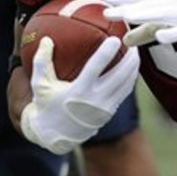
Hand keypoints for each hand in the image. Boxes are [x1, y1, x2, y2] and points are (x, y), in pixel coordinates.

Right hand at [20, 36, 139, 154]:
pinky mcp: (110, 113)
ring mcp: (104, 108)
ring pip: (127, 84)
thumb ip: (42, 62)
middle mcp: (94, 101)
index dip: (106, 53)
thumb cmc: (46, 106)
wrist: (54, 137)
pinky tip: (132, 67)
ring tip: (136, 51)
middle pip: (119, 75)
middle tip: (133, 42)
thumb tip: (46, 39)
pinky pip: (125, 92)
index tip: (115, 38)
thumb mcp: (40, 85)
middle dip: (130, 58)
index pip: (95, 68)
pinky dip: (131, 78)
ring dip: (134, 67)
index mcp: (77, 92)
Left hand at [104, 0, 176, 46]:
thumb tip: (124, 40)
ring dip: (145, 14)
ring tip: (128, 17)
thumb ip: (145, 31)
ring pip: (162, 13)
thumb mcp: (165, 25)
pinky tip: (160, 37)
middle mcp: (174, 1)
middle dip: (127, 8)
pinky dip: (172, 32)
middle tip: (108, 11)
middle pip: (147, 4)